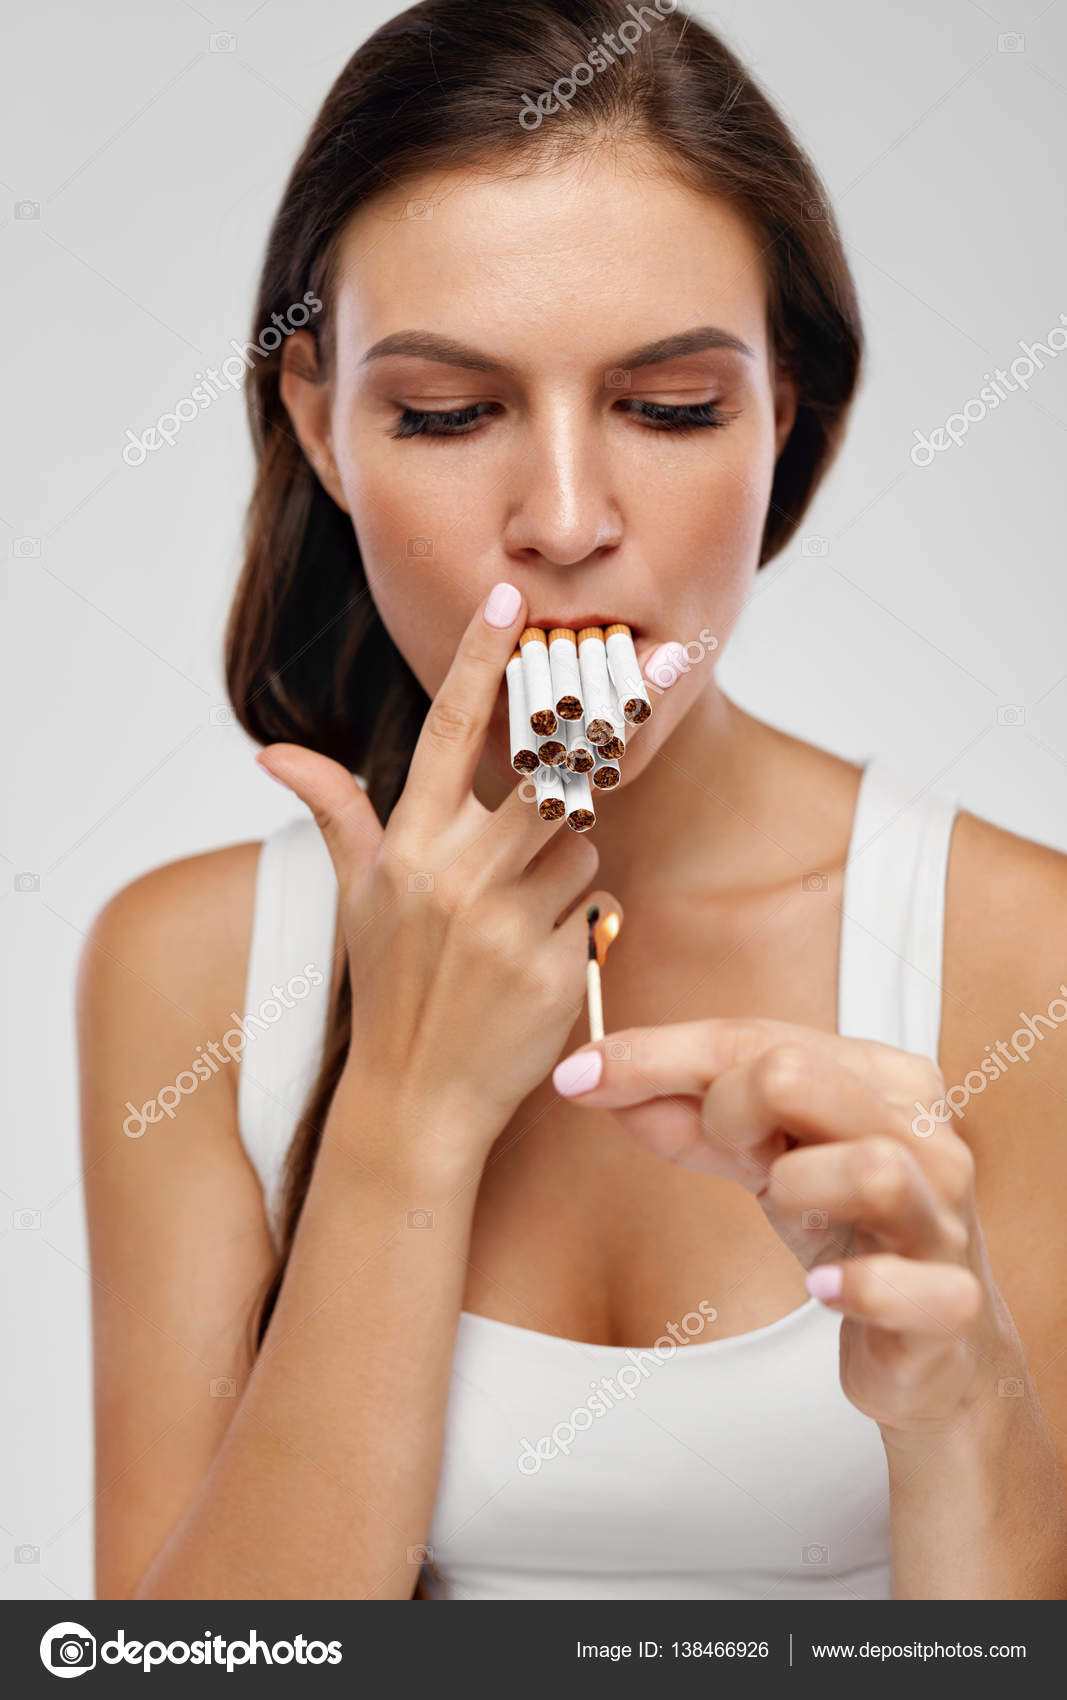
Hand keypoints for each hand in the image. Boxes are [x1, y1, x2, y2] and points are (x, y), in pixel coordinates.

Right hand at [256, 583, 619, 1172]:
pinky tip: (542, 958)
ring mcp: (506, 924)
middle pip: (552, 775)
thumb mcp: (356, 895)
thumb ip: (334, 811)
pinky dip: (583, 923)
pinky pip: (598, 909)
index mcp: (407, 845)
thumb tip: (271, 751)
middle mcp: (454, 876)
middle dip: (594, 739)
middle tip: (644, 687)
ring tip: (526, 910)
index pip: (448, 731)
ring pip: (585, 845)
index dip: (478, 659)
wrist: (414, 1098)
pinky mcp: (554, 969)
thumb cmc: (389, 984)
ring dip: (572, 863)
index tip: (509, 596)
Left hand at [552, 1018, 1009, 1443]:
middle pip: (799, 1077)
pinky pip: (910, 1286)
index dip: (655, 1055)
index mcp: (880, 1077)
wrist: (930, 1340)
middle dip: (728, 1108)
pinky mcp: (951, 1303)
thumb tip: (592, 1077)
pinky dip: (858, 1286)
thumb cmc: (845, 1226)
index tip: (578, 1075)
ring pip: (869, 1168)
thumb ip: (687, 1117)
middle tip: (730, 1152)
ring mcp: (942, 1218)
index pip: (754, 1040)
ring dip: (797, 1186)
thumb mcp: (764, 1159)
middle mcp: (923, 1134)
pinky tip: (823, 1289)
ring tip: (783, 1207)